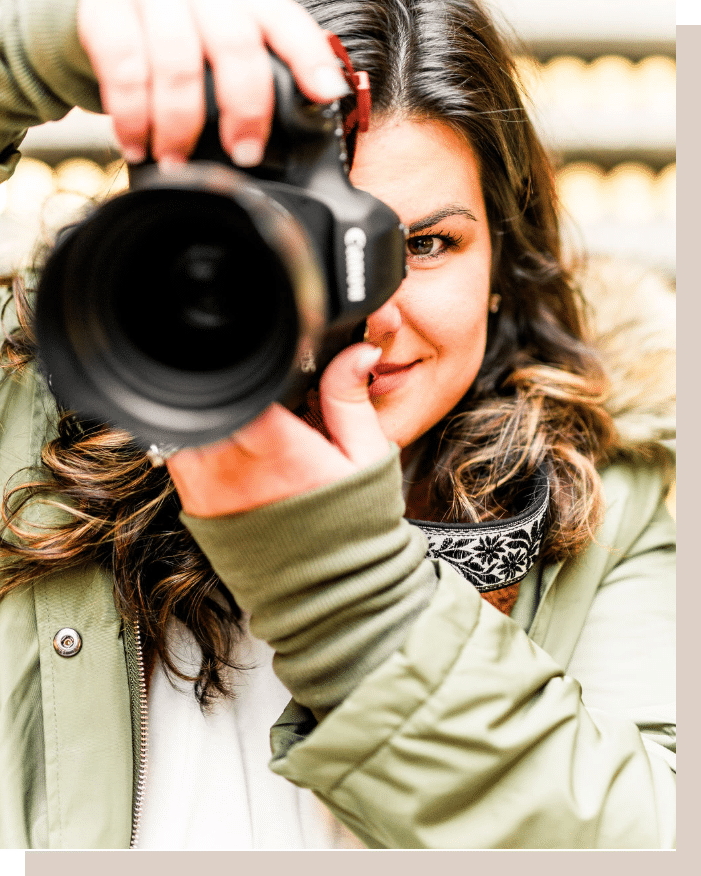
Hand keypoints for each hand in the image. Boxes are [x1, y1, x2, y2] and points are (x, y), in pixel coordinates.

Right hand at [76, 0, 348, 166]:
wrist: (108, 1)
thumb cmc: (181, 30)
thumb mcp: (225, 37)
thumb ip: (259, 68)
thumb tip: (303, 122)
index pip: (285, 22)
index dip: (309, 58)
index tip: (326, 94)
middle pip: (235, 45)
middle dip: (244, 109)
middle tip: (244, 154)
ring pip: (177, 62)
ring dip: (179, 124)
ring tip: (177, 161)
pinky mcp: (105, 11)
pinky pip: (123, 66)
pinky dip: (131, 115)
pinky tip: (136, 144)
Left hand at [167, 344, 388, 516]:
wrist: (328, 589)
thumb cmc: (350, 525)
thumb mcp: (365, 457)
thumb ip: (350, 398)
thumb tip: (356, 351)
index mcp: (280, 450)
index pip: (240, 390)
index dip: (244, 368)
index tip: (259, 362)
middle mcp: (234, 469)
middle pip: (207, 400)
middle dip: (228, 387)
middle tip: (257, 394)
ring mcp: (207, 489)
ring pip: (187, 423)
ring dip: (209, 413)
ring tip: (246, 425)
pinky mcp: (194, 506)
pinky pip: (178, 454)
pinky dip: (198, 440)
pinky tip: (231, 448)